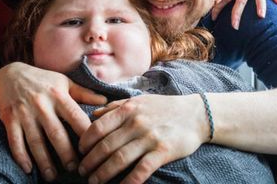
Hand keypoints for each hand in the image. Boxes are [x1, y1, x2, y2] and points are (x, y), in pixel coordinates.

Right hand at [0, 62, 106, 180]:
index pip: (75, 116)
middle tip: (75, 169)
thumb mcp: (64, 82)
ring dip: (44, 161)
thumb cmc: (43, 81)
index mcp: (58, 95)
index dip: (85, 134)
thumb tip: (106, 102)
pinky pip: (15, 141)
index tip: (94, 149)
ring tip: (52, 176)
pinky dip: (21, 156)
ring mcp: (25, 113)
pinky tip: (28, 169)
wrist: (10, 75)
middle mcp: (42, 104)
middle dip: (66, 153)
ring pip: (35, 141)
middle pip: (56, 133)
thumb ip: (84, 94)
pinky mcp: (10, 119)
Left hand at [78, 94, 206, 183]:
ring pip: (119, 159)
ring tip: (94, 182)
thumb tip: (93, 114)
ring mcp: (149, 138)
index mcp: (128, 109)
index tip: (80, 152)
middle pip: (105, 146)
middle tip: (82, 172)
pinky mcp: (163, 151)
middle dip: (90, 162)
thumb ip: (115, 107)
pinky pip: (141, 170)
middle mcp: (136, 122)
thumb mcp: (138, 101)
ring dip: (103, 173)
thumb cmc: (164, 108)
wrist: (196, 114)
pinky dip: (129, 181)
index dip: (85, 142)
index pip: (98, 127)